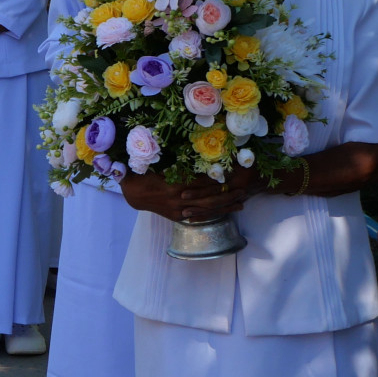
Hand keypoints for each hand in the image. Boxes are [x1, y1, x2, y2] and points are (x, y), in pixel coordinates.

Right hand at [120, 167, 258, 223]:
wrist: (134, 193)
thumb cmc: (148, 174)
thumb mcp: (164, 165)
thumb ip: (183, 166)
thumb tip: (203, 160)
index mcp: (176, 184)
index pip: (204, 183)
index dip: (220, 180)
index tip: (234, 175)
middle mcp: (180, 199)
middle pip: (209, 198)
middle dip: (227, 195)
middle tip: (243, 190)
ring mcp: (179, 210)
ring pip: (206, 210)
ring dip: (224, 207)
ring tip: (241, 204)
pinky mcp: (177, 217)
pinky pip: (198, 217)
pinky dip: (212, 214)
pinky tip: (224, 213)